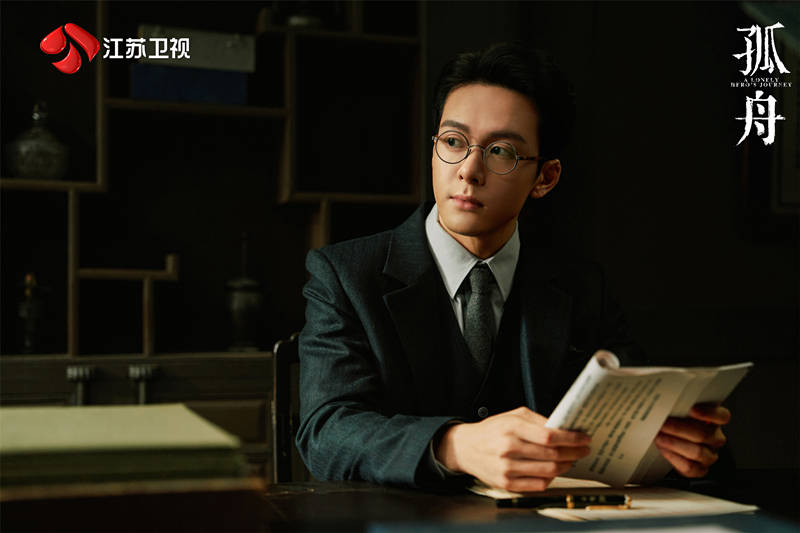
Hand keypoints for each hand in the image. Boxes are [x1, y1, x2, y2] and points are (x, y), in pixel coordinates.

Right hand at [435, 406, 590, 491]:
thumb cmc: (492, 430)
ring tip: (570, 460)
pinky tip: (554, 471)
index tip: (584, 439)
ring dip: (565, 466)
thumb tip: (564, 428)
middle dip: (573, 453)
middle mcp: (508, 448)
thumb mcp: (512, 416)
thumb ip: (537, 420)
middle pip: (552, 455)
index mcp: (511, 428)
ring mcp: (507, 468)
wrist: (465, 448)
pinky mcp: (506, 483)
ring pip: (548, 471)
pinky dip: (551, 478)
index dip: (571, 438)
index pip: (549, 435)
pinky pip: (538, 484)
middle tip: (582, 450)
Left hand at [655, 403, 729, 477]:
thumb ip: (678, 406)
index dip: (709, 413)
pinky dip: (674, 458)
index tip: (691, 409)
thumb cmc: (674, 422)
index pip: (722, 416)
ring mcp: (709, 455)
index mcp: (713, 420)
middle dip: (679, 429)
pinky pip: (691, 467)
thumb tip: (666, 401)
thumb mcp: (678, 411)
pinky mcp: (700, 469)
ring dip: (675, 444)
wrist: (669, 441)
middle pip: (705, 435)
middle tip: (662, 424)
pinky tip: (663, 449)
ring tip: (659, 437)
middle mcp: (715, 438)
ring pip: (698, 452)